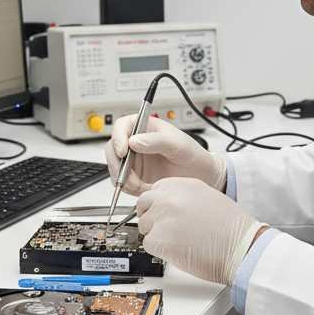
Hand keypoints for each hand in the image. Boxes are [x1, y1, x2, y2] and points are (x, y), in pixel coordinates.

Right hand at [105, 116, 225, 195]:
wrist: (201, 176)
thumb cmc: (192, 154)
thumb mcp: (177, 144)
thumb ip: (156, 141)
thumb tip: (134, 141)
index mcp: (144, 127)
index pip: (121, 126)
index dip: (118, 138)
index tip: (123, 151)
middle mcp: (135, 142)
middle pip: (113, 148)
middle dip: (117, 164)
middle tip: (127, 175)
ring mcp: (134, 160)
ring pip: (114, 167)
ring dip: (123, 178)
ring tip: (140, 185)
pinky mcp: (135, 176)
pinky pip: (122, 182)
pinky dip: (129, 187)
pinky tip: (143, 188)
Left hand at [136, 178, 264, 284]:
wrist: (241, 247)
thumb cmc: (231, 228)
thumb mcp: (207, 197)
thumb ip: (183, 196)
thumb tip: (166, 205)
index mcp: (181, 184)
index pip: (154, 190)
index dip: (157, 205)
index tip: (163, 213)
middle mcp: (169, 197)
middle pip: (143, 205)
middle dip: (151, 218)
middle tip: (166, 230)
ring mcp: (162, 217)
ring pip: (145, 226)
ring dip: (157, 235)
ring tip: (180, 241)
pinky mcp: (159, 239)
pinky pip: (148, 244)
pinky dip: (160, 251)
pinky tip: (179, 250)